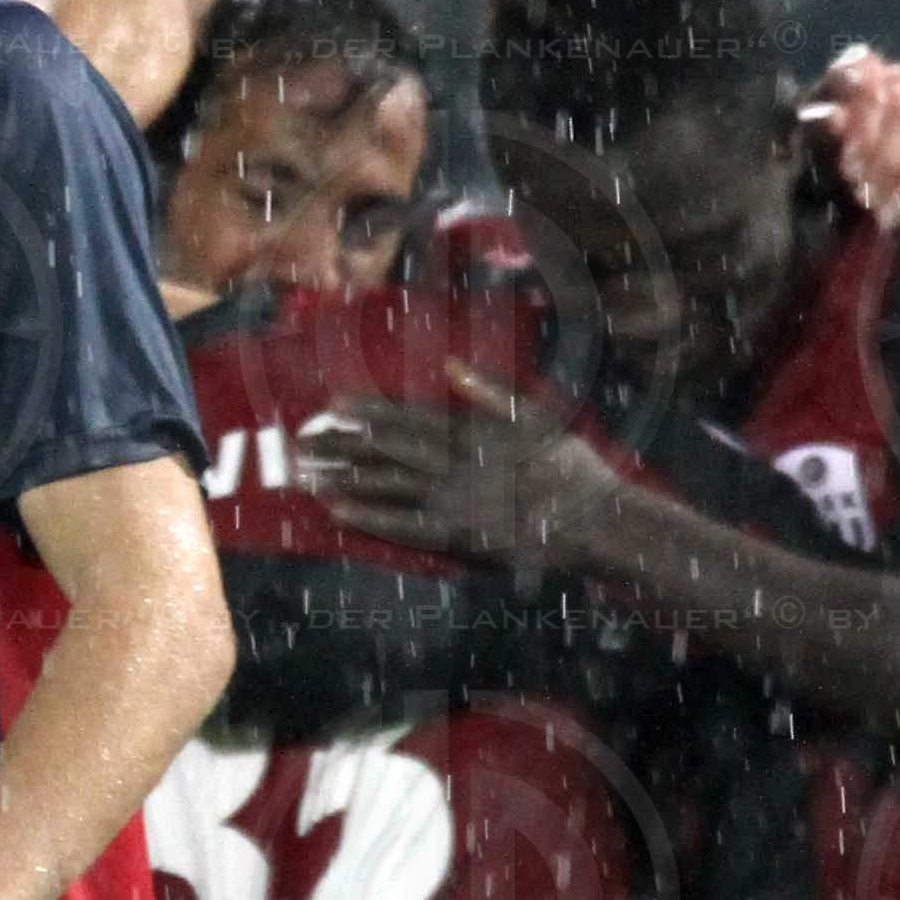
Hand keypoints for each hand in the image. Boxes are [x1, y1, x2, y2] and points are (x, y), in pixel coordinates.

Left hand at [300, 361, 617, 565]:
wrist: (597, 521)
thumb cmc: (572, 469)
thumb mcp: (537, 415)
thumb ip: (489, 391)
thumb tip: (450, 364)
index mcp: (474, 431)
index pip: (410, 417)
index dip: (370, 410)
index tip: (335, 405)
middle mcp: (456, 461)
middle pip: (387, 448)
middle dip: (343, 443)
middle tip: (302, 438)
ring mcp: (454, 498)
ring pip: (386, 483)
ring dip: (343, 476)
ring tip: (305, 473)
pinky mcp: (457, 535)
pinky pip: (403, 525)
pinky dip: (368, 517)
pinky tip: (335, 511)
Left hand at [805, 46, 899, 226]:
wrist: (837, 181)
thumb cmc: (815, 154)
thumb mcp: (804, 141)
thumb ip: (817, 128)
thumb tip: (831, 118)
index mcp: (859, 69)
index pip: (867, 79)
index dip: (860, 127)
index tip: (847, 170)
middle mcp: (898, 81)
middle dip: (884, 164)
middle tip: (863, 201)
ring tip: (885, 215)